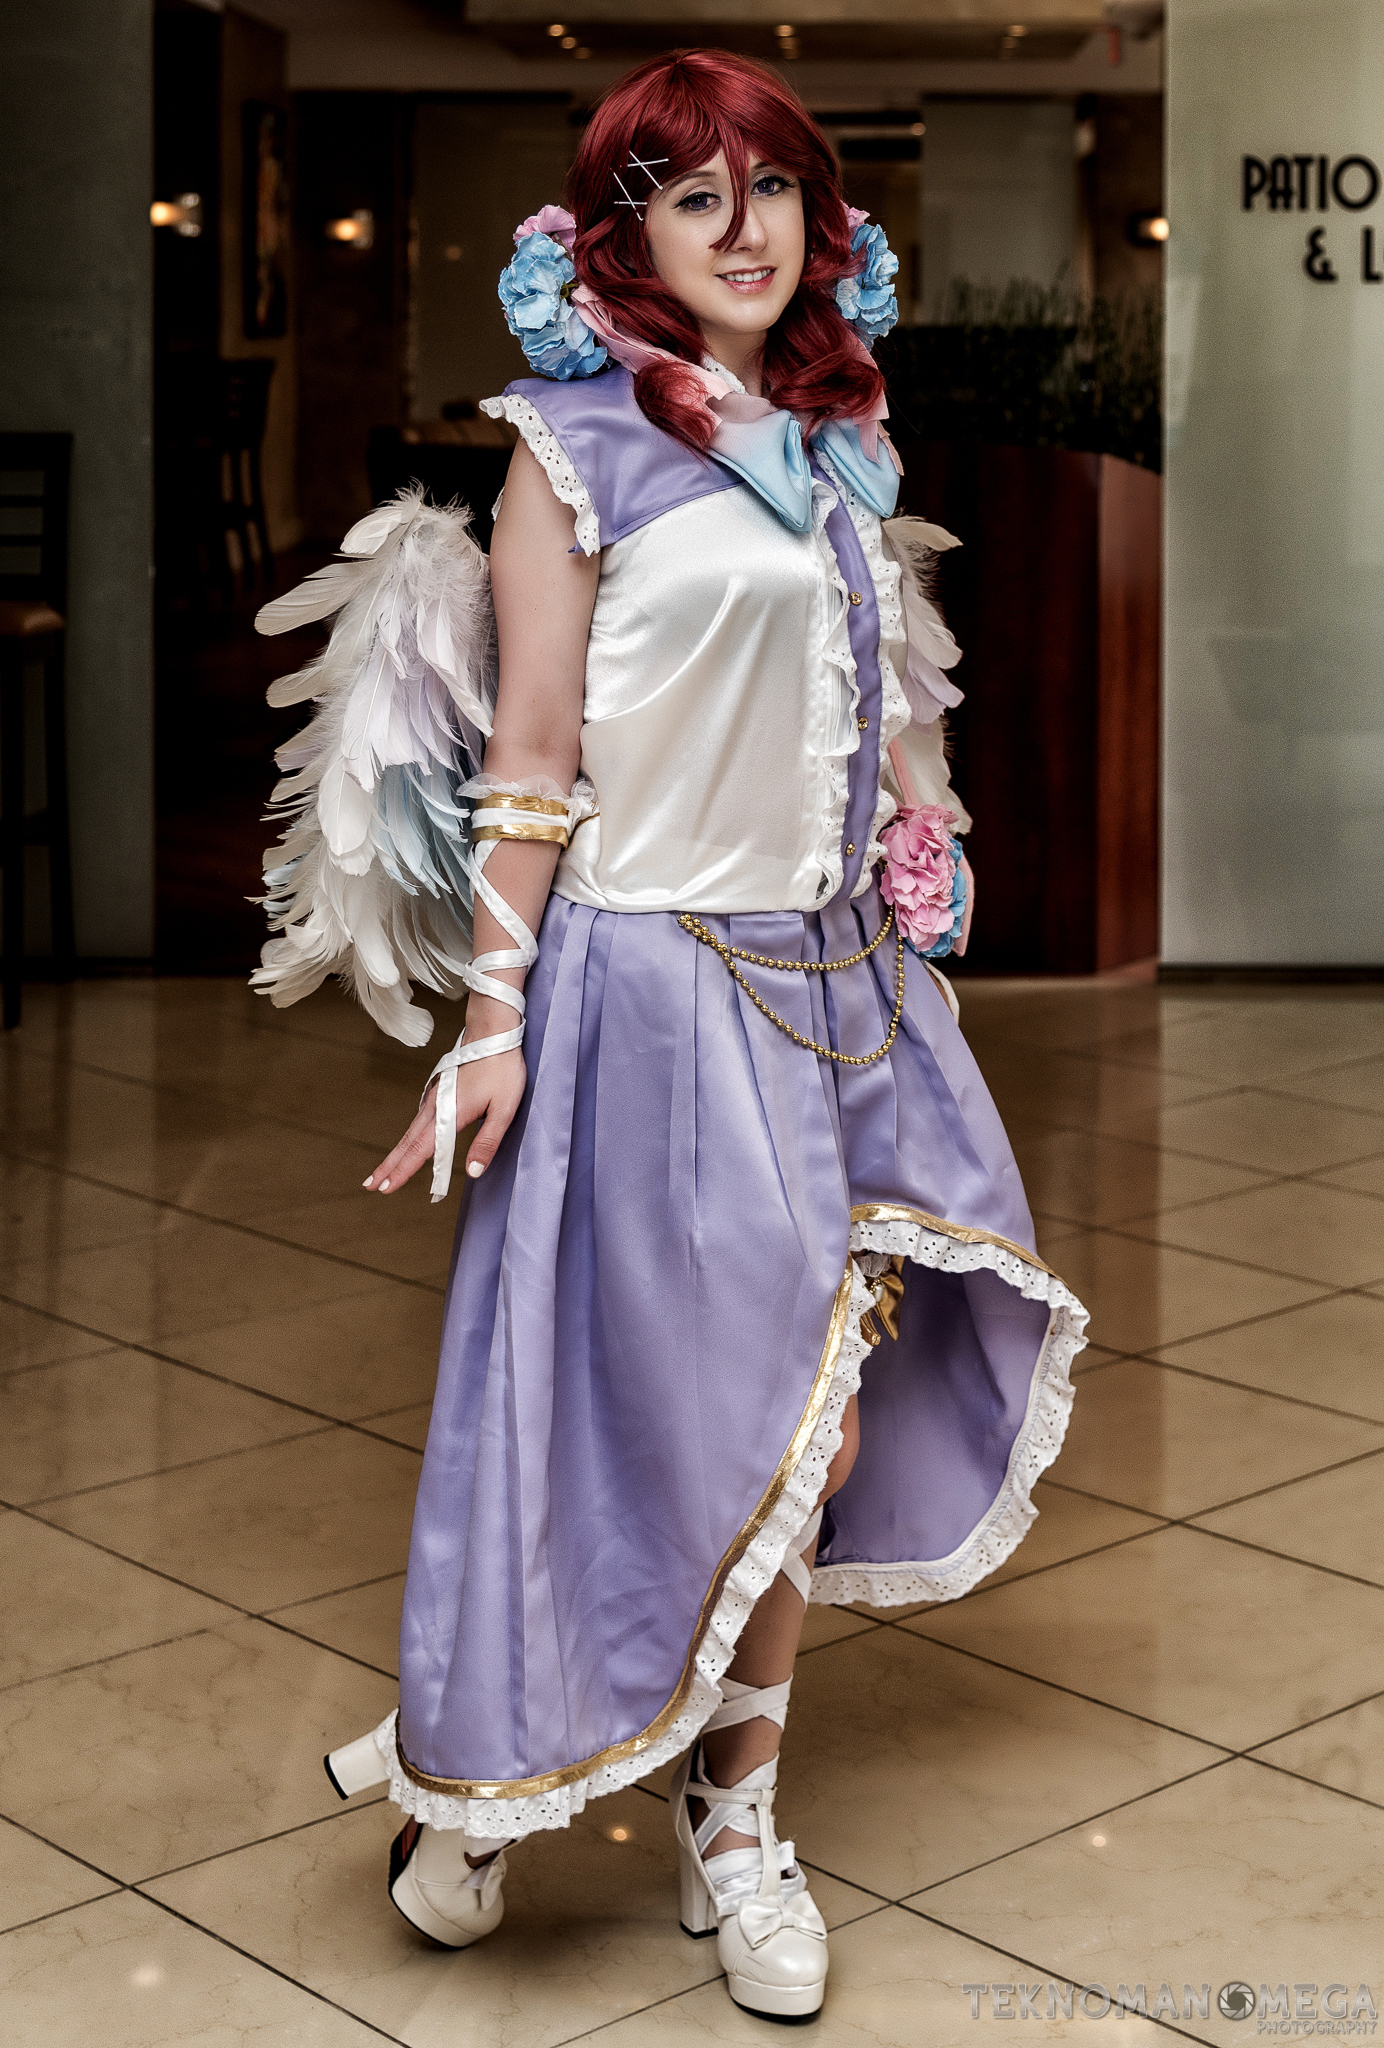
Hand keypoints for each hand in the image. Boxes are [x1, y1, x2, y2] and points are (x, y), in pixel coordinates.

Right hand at [363, 1045, 526, 1194]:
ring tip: (382, 1172)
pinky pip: (418, 1122)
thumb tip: (472, 1172)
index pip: (421, 1150)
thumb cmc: (501, 1067)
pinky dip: (407, 1139)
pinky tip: (407, 1146)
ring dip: (395, 1154)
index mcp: (449, 1113)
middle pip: (407, 1143)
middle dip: (389, 1166)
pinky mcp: (439, 1093)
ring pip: (410, 1133)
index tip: (386, 1188)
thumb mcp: (504, 1108)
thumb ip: (487, 1142)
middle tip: (371, 1186)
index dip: (403, 1171)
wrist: (493, 1031)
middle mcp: (435, 1107)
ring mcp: (434, 1098)